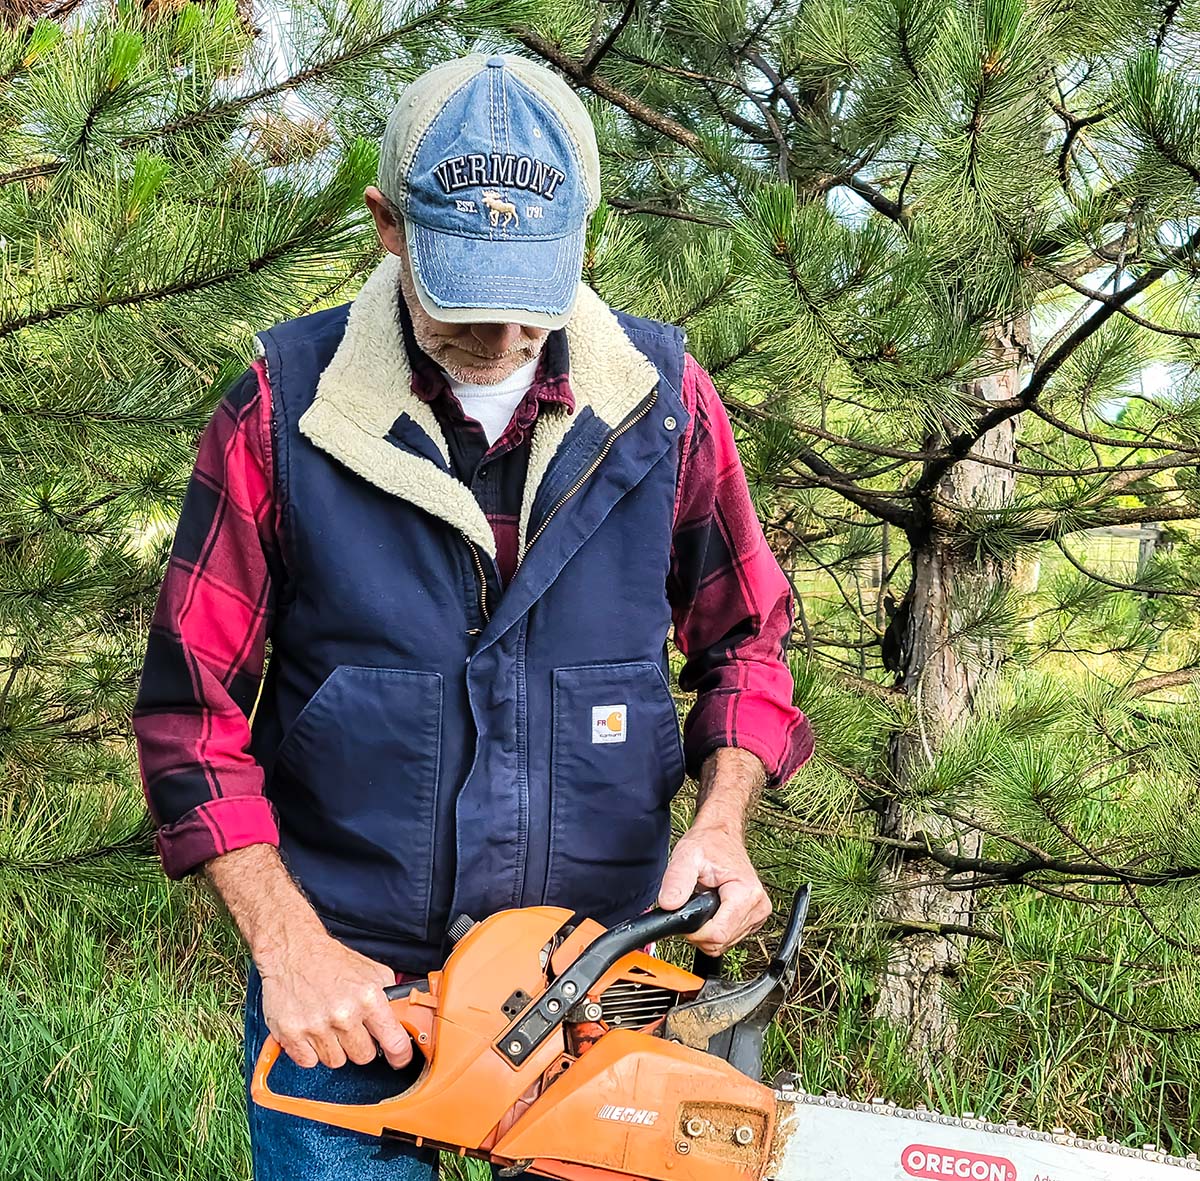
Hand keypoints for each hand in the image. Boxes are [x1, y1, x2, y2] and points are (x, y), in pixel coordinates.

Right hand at [258, 930, 412, 1069]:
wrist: (292, 951)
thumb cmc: (330, 960)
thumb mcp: (370, 971)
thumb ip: (388, 997)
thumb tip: (401, 1020)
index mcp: (367, 997)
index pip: (394, 1040)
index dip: (399, 1054)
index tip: (399, 1057)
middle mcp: (343, 1013)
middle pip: (363, 1056)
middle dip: (360, 1044)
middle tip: (350, 1026)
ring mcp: (316, 1026)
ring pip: (336, 1061)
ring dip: (334, 1047)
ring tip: (327, 1023)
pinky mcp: (292, 1035)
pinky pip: (309, 1062)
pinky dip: (310, 1051)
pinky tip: (310, 1029)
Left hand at [657, 820, 771, 955]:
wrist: (720, 836)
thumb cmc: (708, 843)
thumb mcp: (687, 856)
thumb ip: (676, 881)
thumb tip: (668, 905)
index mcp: (746, 893)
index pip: (717, 935)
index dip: (694, 931)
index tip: (685, 913)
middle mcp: (758, 906)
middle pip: (720, 941)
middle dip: (699, 929)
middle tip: (692, 902)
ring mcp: (758, 914)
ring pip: (724, 943)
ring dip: (707, 928)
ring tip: (703, 901)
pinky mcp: (754, 919)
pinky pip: (728, 938)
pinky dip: (714, 927)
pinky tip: (712, 907)